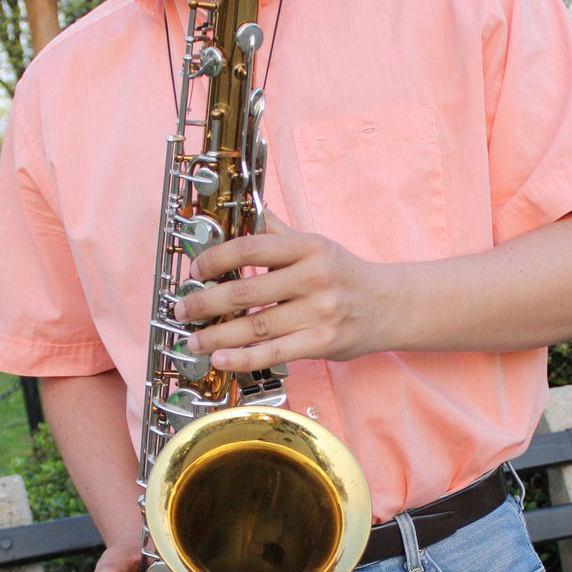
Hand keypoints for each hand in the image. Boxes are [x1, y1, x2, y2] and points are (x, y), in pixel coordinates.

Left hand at [174, 210, 391, 373]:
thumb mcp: (314, 244)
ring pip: (254, 327)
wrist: (389, 306)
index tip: (195, 270)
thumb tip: (238, 212)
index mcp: (307, 247)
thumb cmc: (344, 274)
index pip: (250, 248)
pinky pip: (273, 353)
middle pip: (245, 292)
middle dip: (205, 303)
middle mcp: (313, 277)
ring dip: (216, 335)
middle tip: (182, 310)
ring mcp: (318, 312)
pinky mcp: (321, 342)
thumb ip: (276, 231)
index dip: (215, 258)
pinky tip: (219, 359)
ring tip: (192, 340)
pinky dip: (242, 358)